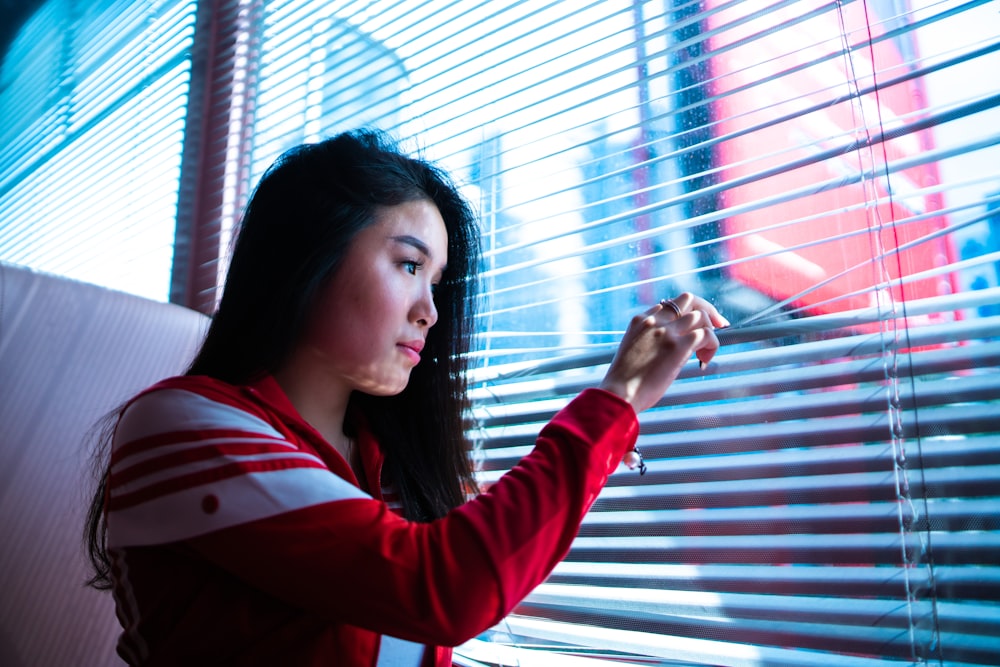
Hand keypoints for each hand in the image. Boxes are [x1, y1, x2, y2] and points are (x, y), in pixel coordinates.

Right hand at [599, 293, 728, 412]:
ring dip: (710, 331)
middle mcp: (654, 321)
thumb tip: (668, 353)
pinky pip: (707, 335)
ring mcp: (667, 332)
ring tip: (705, 352)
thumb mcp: (633, 352)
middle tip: (718, 326)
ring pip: (700, 315)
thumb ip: (649, 343)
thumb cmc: (623, 382)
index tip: (692, 329)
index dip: (685, 316)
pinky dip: (712, 346)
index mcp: (640, 321)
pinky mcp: (678, 347)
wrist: (619, 393)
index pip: (668, 305)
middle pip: (688, 299)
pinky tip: (704, 361)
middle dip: (706, 310)